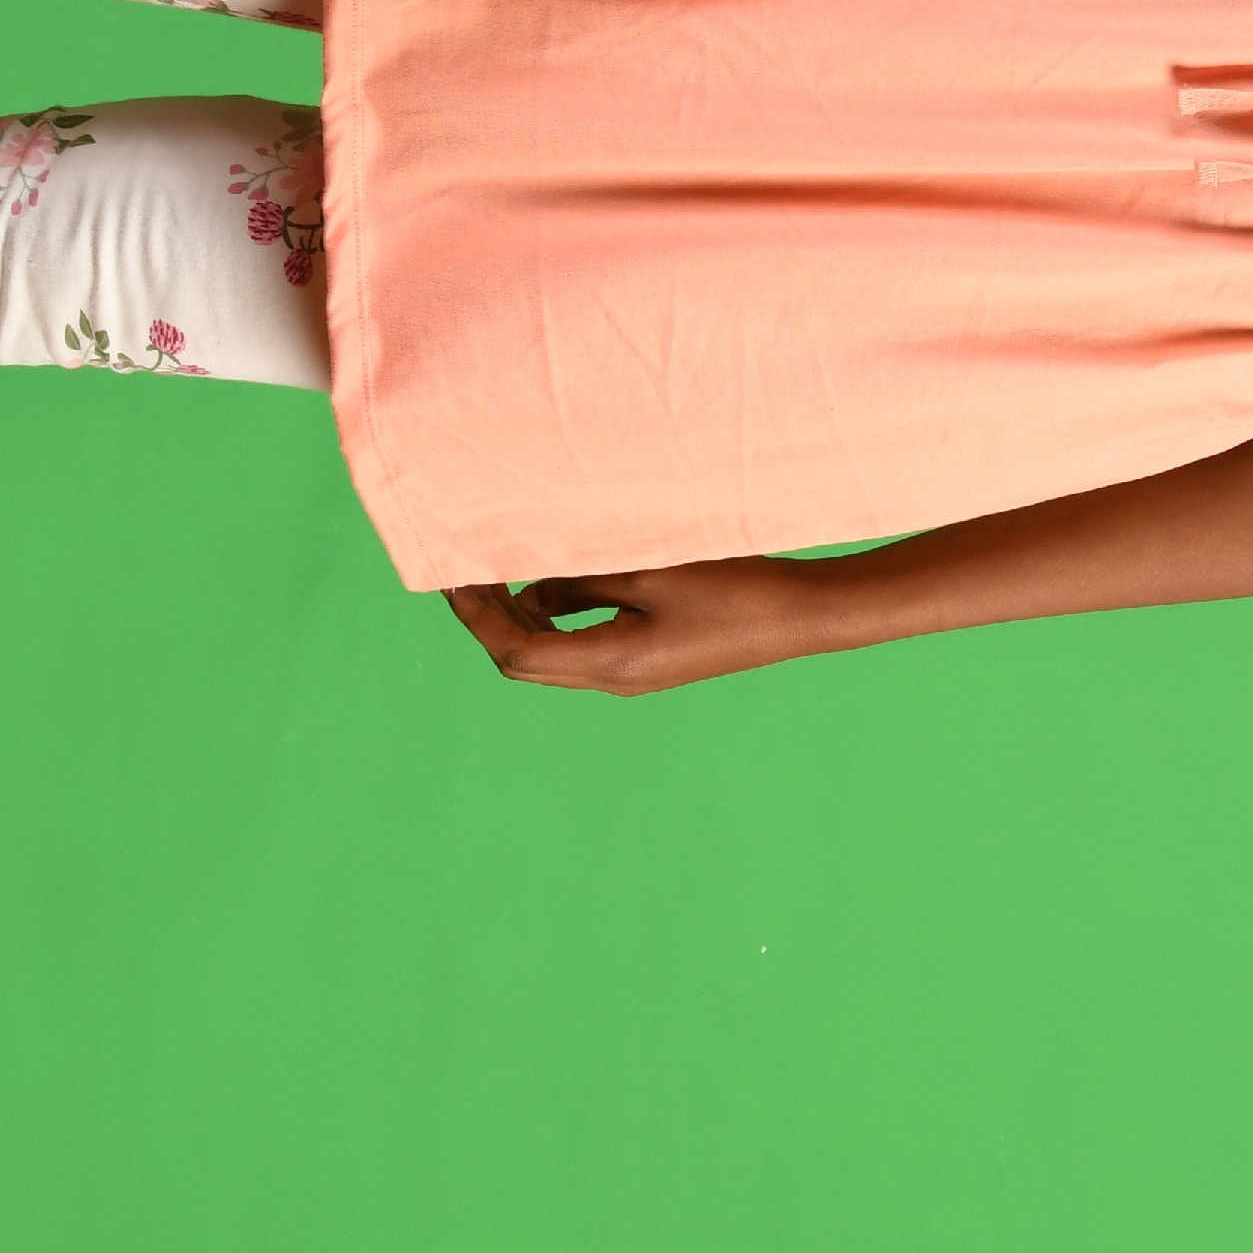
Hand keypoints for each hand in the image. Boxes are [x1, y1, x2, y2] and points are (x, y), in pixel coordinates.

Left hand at [444, 554, 842, 695]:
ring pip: (551, 656)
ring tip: (505, 573)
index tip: (452, 576)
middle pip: (524, 662)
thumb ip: (583, 577)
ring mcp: (633, 676)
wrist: (800, 615)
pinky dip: (558, 619)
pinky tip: (559, 583)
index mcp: (609, 663)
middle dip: (489, 619)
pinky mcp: (651, 662)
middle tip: (467, 573)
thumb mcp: (648, 571)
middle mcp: (614, 680)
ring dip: (521, 619)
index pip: (514, 650)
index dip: (476, 615)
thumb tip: (532, 589)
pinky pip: (583, 647)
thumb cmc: (731, 589)